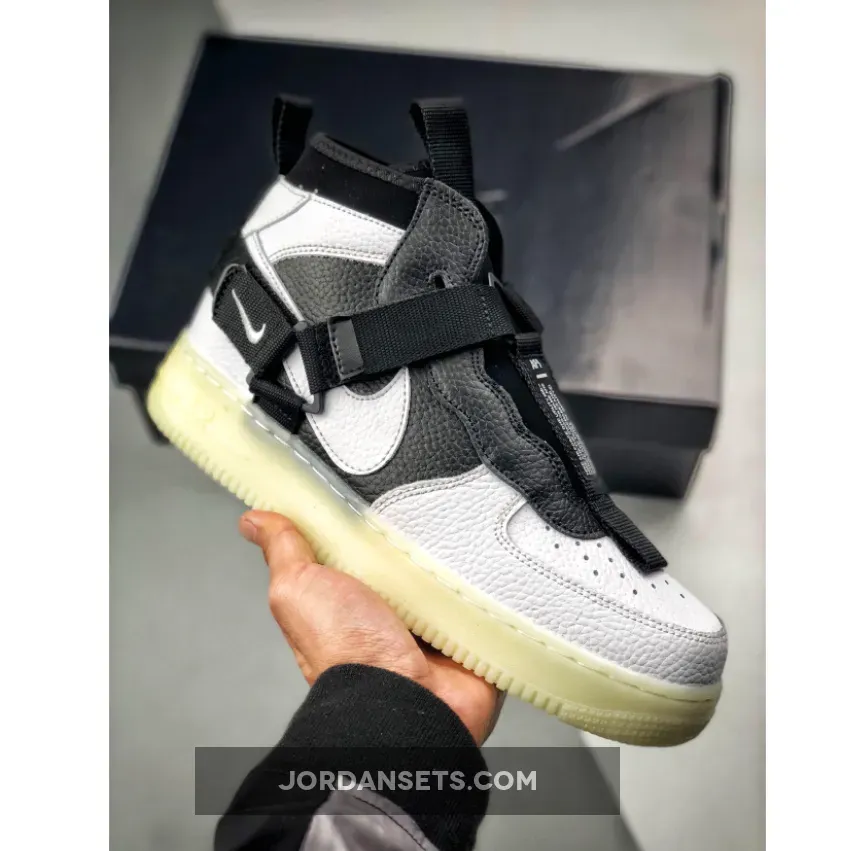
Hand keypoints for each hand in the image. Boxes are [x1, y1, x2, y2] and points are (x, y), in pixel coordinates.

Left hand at [239, 510, 502, 744]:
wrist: (407, 700)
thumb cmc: (347, 651)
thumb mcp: (300, 588)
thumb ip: (285, 552)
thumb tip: (254, 520)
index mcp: (353, 597)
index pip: (362, 545)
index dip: (366, 517)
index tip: (374, 482)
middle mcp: (395, 610)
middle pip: (410, 554)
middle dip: (419, 530)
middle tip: (427, 502)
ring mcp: (437, 622)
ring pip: (451, 569)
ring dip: (457, 553)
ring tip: (465, 523)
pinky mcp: (474, 631)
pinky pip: (488, 593)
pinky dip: (490, 578)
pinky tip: (493, 553)